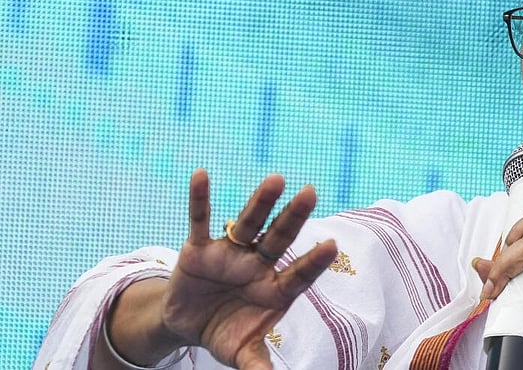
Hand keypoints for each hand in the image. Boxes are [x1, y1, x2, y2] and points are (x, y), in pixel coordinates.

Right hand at [162, 168, 337, 368]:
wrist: (188, 325)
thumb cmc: (226, 334)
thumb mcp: (243, 351)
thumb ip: (260, 364)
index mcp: (275, 288)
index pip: (299, 273)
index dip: (313, 261)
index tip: (331, 246)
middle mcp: (258, 264)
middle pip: (279, 238)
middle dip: (294, 218)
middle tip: (311, 193)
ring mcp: (230, 253)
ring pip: (248, 223)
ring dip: (260, 203)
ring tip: (276, 180)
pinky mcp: (199, 248)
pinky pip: (201, 220)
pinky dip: (200, 198)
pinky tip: (201, 174)